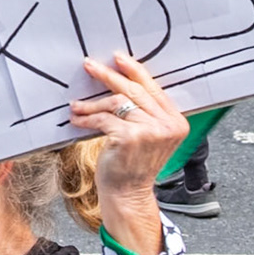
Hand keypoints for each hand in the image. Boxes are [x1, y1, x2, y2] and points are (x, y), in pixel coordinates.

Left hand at [69, 53, 187, 254]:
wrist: (128, 195)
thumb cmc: (133, 166)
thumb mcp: (148, 136)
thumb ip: (145, 113)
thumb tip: (121, 81)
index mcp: (176, 121)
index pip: (153, 88)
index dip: (134, 71)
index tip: (118, 59)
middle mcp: (168, 125)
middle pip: (134, 90)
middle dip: (109, 76)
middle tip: (90, 66)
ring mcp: (151, 131)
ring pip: (117, 103)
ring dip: (92, 104)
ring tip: (77, 106)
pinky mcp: (131, 137)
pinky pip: (104, 119)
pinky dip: (87, 119)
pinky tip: (77, 120)